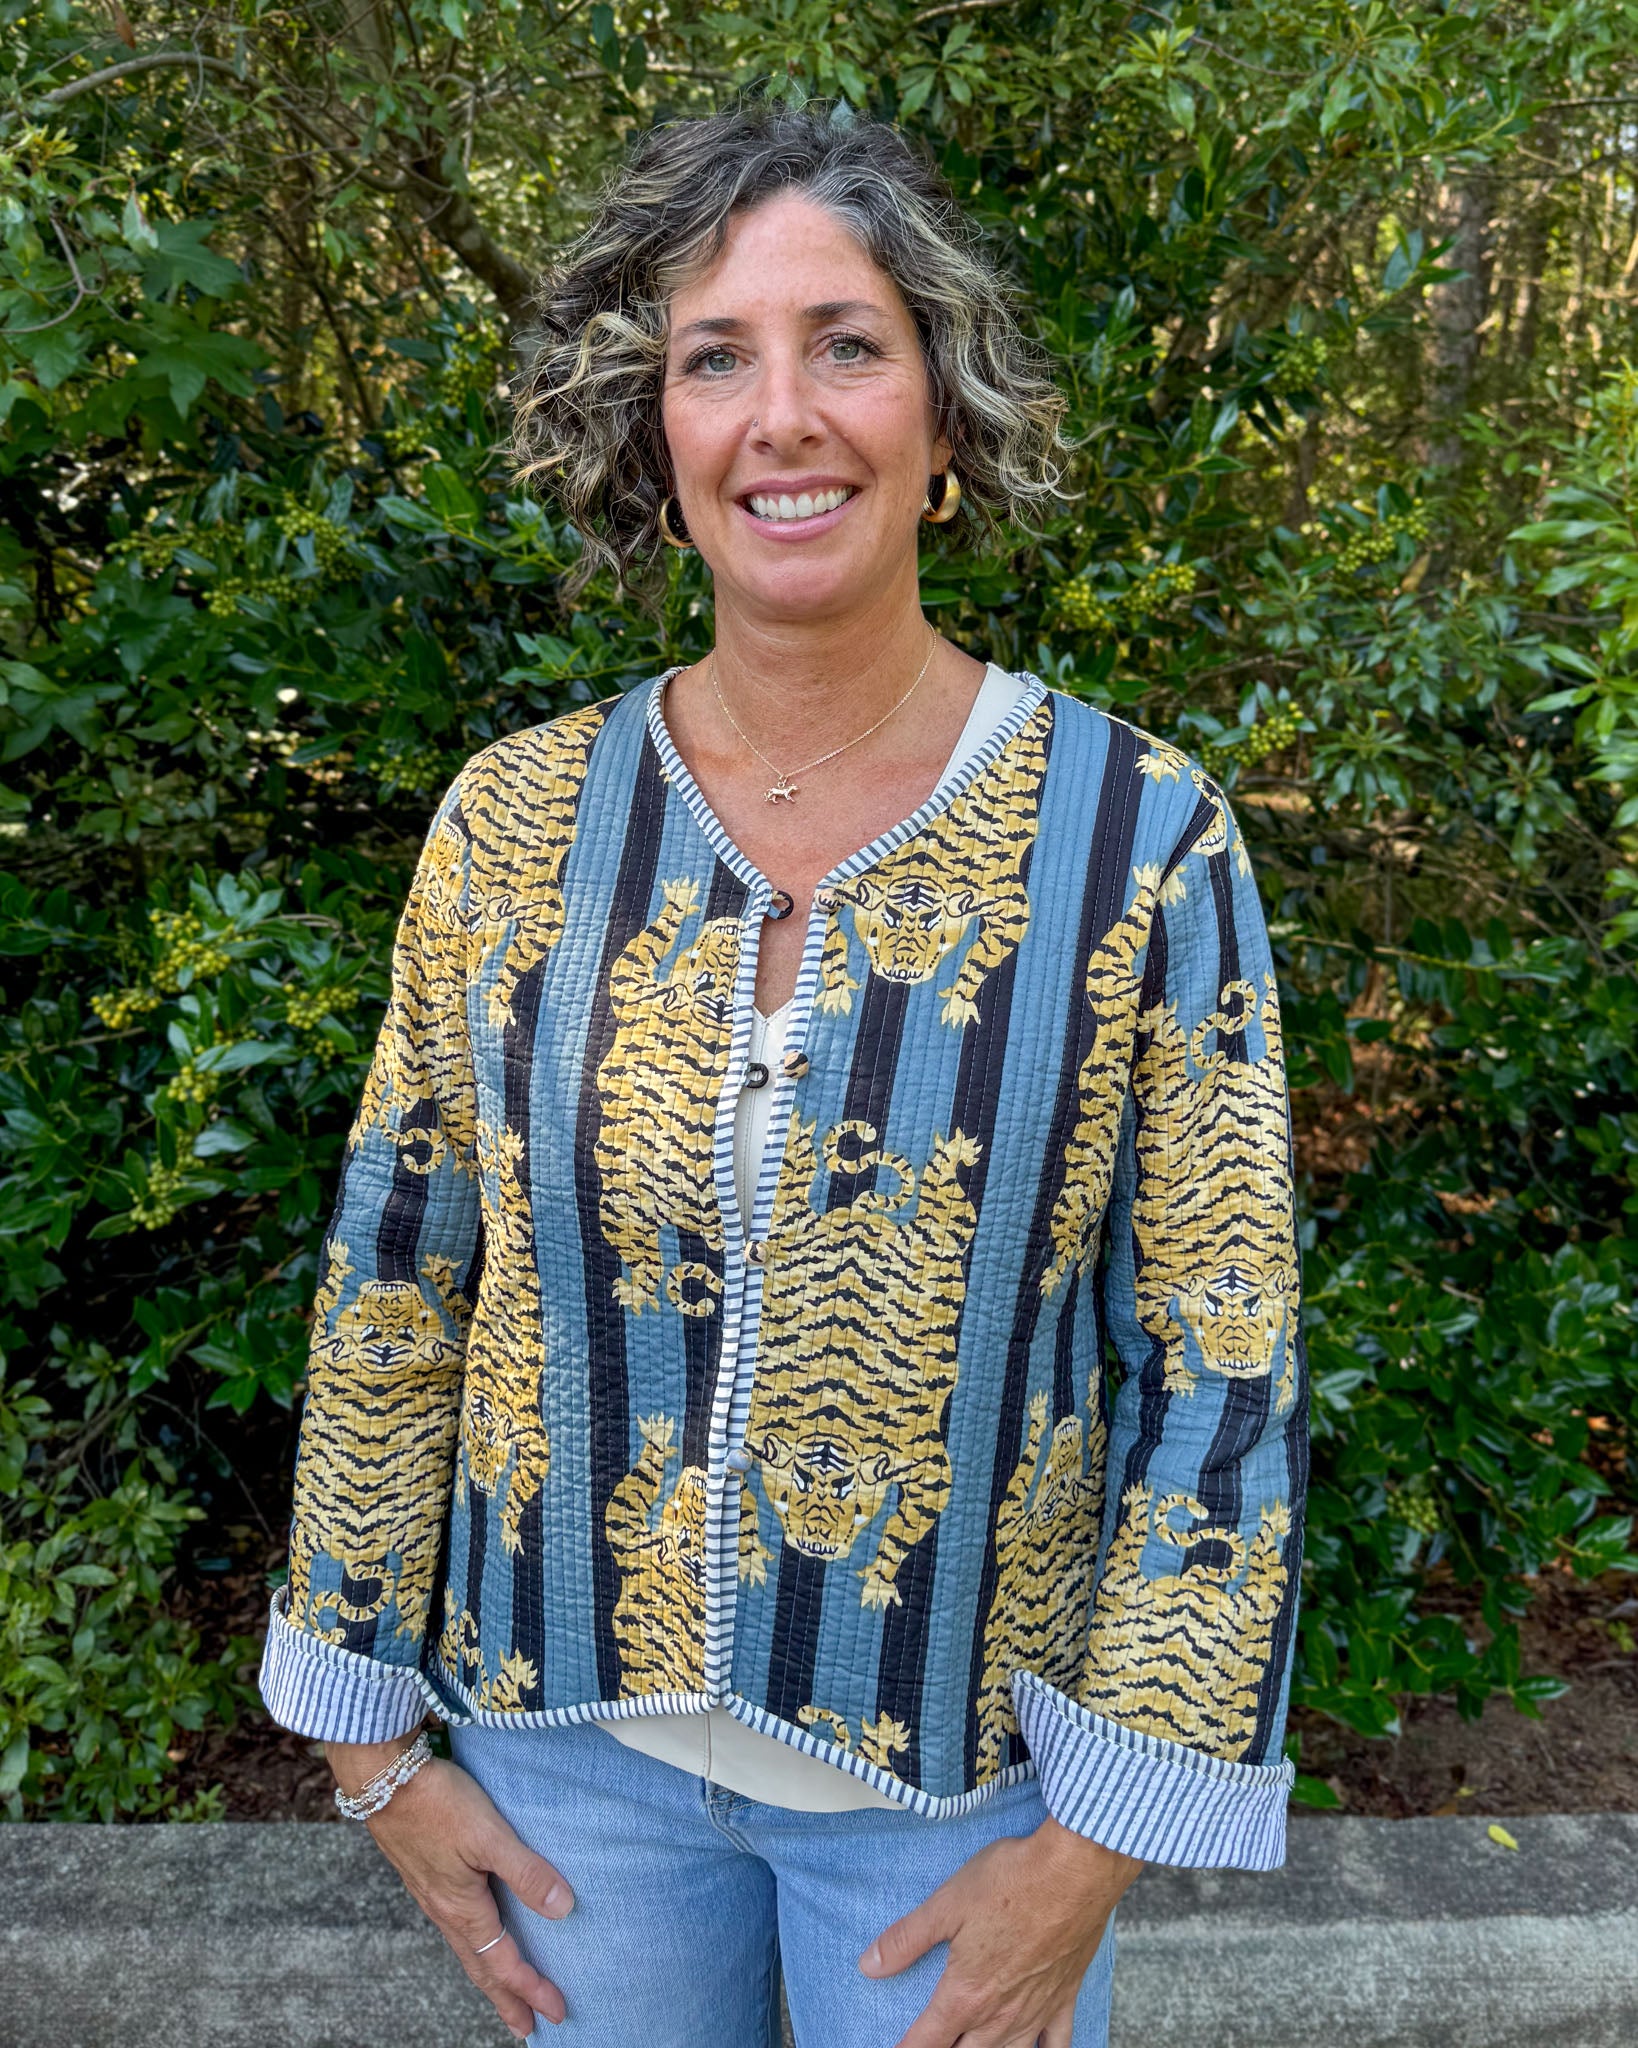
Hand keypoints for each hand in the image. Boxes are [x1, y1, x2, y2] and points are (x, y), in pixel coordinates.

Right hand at [327, 1733, 574, 2039]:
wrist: (382, 1779)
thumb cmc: (437, 1803)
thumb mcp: (490, 1836)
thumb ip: (526, 1871)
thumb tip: (563, 1909)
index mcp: (462, 1908)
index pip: (503, 1963)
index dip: (532, 1989)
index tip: (557, 2013)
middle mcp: (445, 1910)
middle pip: (480, 1968)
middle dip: (506, 1999)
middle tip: (527, 2027)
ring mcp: (432, 1894)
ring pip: (466, 1948)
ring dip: (489, 1974)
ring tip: (504, 1989)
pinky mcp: (424, 1874)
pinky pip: (454, 1925)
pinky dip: (472, 1944)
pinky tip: (475, 1931)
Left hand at [858, 1814, 1141, 2047]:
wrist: (1074, 1870)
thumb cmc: (1010, 1880)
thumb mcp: (947, 1903)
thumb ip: (907, 1939)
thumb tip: (869, 1965)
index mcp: (966, 1993)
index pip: (927, 2041)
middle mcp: (1000, 2014)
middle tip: (935, 2044)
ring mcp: (1035, 2010)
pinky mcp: (1064, 1998)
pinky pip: (1055, 2045)